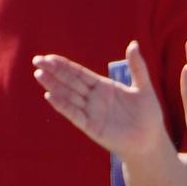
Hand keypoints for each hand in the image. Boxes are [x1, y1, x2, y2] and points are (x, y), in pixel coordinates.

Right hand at [31, 39, 170, 161]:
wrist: (150, 141)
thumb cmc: (148, 116)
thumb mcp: (144, 87)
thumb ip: (137, 67)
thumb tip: (133, 44)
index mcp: (103, 86)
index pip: (79, 73)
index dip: (64, 65)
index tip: (49, 57)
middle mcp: (93, 98)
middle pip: (70, 82)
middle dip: (53, 71)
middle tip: (37, 60)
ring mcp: (91, 113)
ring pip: (69, 96)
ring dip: (54, 86)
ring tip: (39, 74)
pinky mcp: (92, 127)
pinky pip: (75, 114)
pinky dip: (63, 106)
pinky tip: (50, 96)